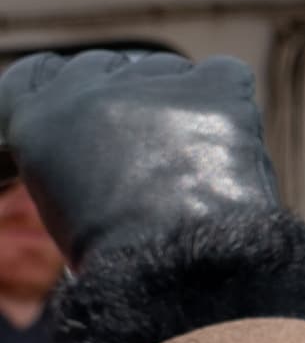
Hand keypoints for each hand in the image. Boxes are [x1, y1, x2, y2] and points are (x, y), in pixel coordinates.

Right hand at [0, 50, 283, 271]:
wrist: (178, 274)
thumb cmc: (124, 262)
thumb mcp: (66, 204)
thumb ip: (76, 154)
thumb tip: (111, 143)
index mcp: (36, 119)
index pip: (41, 73)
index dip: (69, 87)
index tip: (92, 108)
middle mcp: (88, 91)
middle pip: (110, 68)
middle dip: (131, 101)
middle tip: (157, 151)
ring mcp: (151, 87)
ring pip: (167, 72)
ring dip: (180, 107)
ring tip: (194, 166)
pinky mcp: (212, 92)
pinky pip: (225, 74)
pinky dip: (230, 103)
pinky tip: (229, 144)